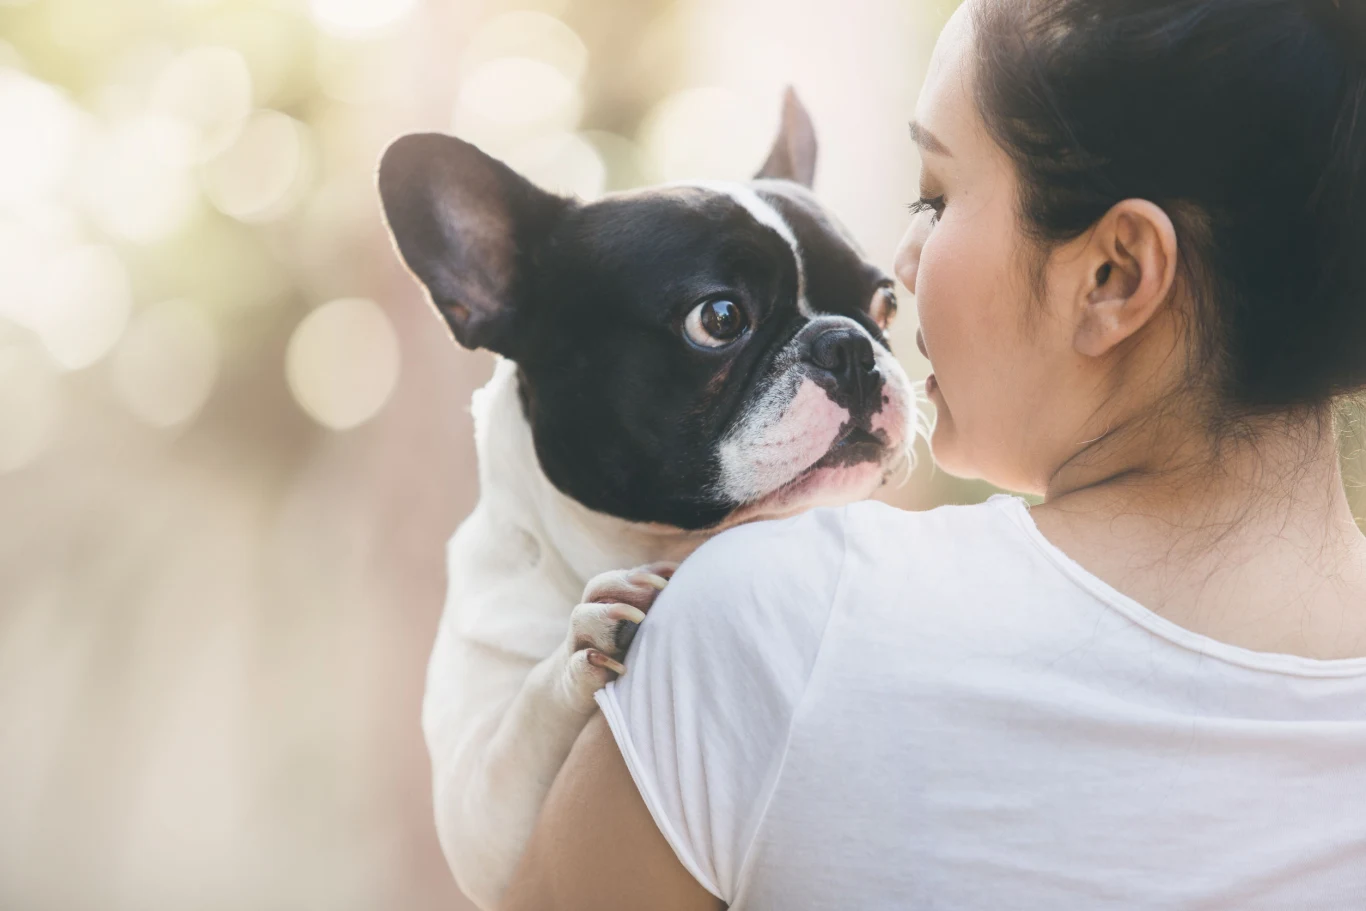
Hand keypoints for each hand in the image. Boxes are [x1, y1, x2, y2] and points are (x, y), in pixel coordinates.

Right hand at [558, 562, 677, 710]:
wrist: (581, 684)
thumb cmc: (619, 649)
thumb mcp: (638, 625)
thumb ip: (655, 603)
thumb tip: (688, 580)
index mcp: (605, 599)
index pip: (621, 576)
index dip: (644, 572)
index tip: (671, 578)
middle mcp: (588, 613)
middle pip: (597, 585)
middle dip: (626, 582)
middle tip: (656, 588)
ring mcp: (579, 640)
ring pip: (581, 616)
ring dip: (609, 613)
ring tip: (640, 617)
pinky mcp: (576, 668)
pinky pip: (580, 660)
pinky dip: (597, 661)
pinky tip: (622, 668)